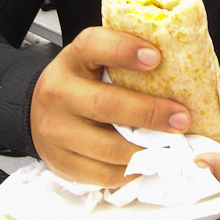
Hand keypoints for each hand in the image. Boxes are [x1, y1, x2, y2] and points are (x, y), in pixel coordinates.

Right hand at [30, 26, 189, 184]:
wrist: (38, 112)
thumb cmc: (80, 81)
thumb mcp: (94, 59)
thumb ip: (124, 57)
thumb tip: (179, 61)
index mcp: (73, 58)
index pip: (94, 46)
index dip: (125, 50)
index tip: (156, 57)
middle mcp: (59, 92)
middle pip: (105, 104)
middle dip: (149, 113)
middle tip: (181, 119)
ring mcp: (56, 130)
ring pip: (107, 146)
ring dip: (146, 149)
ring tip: (171, 146)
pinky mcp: (61, 162)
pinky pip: (102, 174)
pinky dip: (131, 171)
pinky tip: (148, 162)